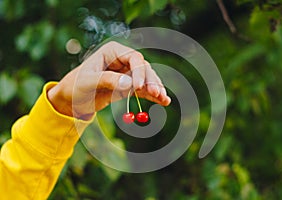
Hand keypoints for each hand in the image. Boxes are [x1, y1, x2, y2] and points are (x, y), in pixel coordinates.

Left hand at [47, 41, 170, 119]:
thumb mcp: (87, 82)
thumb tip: (130, 84)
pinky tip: (163, 102)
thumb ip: (107, 80)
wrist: (72, 100)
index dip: (139, 71)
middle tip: (158, 94)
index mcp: (112, 51)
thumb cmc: (75, 87)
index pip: (133, 57)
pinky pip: (143, 90)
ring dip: (156, 88)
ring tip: (165, 100)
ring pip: (146, 79)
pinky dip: (152, 96)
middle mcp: (122, 60)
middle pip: (143, 68)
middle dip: (151, 81)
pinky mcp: (128, 86)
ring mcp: (127, 73)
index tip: (138, 87)